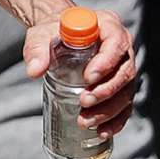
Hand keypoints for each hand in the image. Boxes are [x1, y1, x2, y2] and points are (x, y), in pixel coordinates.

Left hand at [23, 9, 137, 136]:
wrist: (59, 36)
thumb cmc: (52, 32)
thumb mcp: (41, 35)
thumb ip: (37, 49)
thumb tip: (34, 71)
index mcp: (108, 26)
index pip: (115, 44)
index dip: (105, 63)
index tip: (88, 77)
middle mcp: (123, 47)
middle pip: (124, 72)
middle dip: (106, 91)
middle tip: (84, 102)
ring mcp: (124, 67)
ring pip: (126, 92)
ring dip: (109, 110)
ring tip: (86, 121)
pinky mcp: (120, 86)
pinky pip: (125, 105)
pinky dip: (116, 120)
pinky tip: (103, 132)